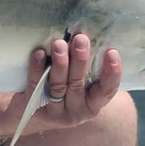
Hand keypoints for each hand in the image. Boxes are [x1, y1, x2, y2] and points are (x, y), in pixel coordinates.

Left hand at [7, 33, 122, 132]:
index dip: (112, 73)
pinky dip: (37, 69)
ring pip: (58, 86)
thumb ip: (86, 66)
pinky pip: (36, 86)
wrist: (32, 113)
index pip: (107, 90)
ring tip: (59, 44)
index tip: (112, 52)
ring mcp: (55, 113)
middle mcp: (77, 111)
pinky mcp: (35, 109)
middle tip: (81, 39)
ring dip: (60, 64)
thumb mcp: (79, 82)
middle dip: (80, 61)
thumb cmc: (64, 88)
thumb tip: (87, 32)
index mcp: (93, 104)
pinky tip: (39, 53)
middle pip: (78, 84)